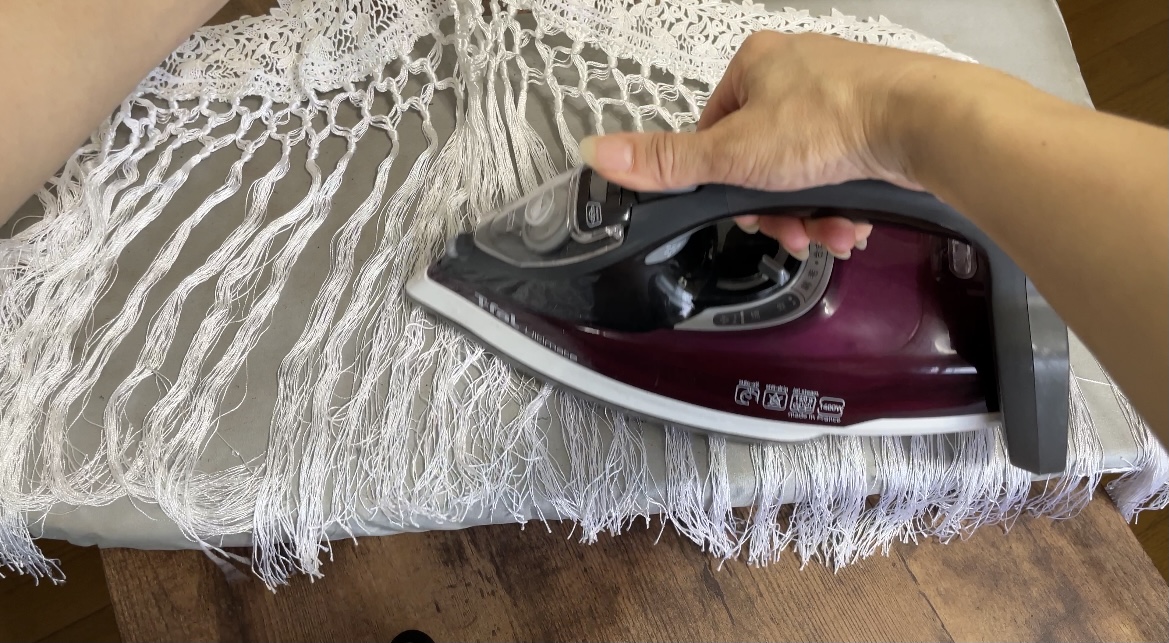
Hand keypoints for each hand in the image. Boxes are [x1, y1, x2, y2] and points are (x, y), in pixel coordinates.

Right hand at [579, 30, 941, 259]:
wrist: (923, 124)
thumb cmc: (828, 125)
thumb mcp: (732, 153)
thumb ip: (667, 161)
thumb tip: (596, 152)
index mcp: (756, 66)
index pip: (715, 131)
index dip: (723, 182)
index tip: (742, 209)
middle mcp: (798, 73)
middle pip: (762, 160)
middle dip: (776, 209)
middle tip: (792, 233)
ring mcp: (841, 94)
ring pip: (805, 172)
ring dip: (812, 215)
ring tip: (831, 234)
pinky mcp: (875, 120)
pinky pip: (844, 170)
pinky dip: (844, 204)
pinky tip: (854, 224)